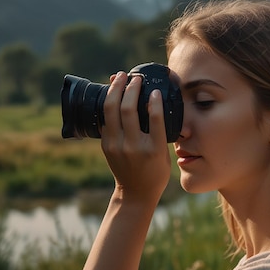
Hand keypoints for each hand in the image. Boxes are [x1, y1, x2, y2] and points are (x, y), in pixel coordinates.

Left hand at [100, 71, 170, 201]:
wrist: (136, 193)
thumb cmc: (155, 171)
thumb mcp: (165, 153)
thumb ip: (160, 131)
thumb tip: (153, 101)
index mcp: (154, 149)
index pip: (155, 119)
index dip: (154, 101)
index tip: (154, 90)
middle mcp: (134, 146)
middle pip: (129, 110)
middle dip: (131, 88)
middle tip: (135, 77)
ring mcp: (117, 146)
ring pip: (112, 110)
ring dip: (115, 90)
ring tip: (119, 77)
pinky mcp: (106, 146)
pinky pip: (105, 119)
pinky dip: (108, 104)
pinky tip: (112, 93)